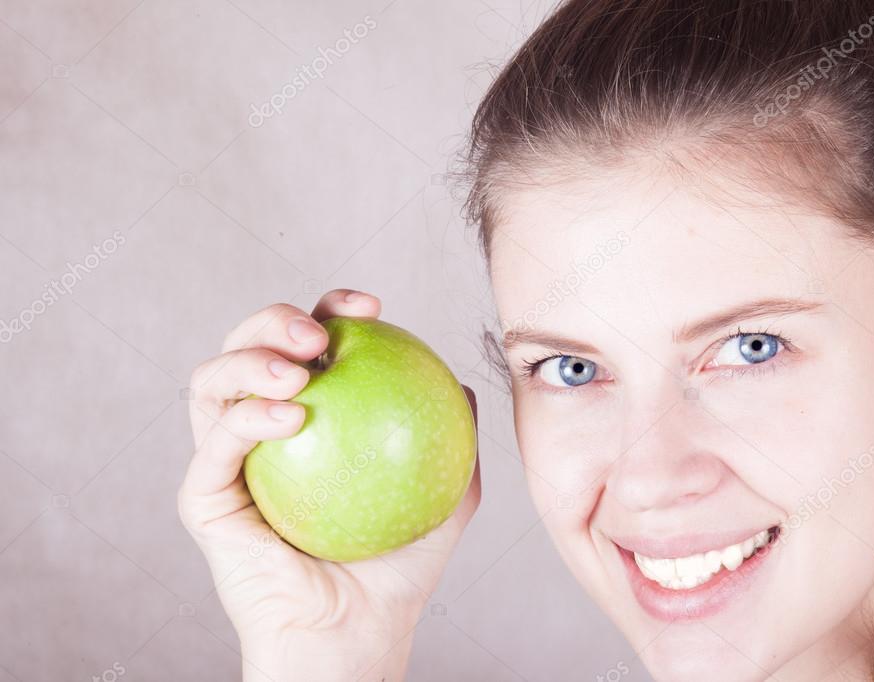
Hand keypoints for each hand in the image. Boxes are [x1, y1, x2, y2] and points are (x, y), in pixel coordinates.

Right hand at [177, 290, 480, 680]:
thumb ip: (454, 440)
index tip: (372, 307)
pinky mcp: (204, 499)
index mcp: (310, 418)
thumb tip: (461, 382)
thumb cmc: (398, 572)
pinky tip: (290, 415)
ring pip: (211, 382)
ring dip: (249, 359)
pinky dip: (247, 418)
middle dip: (272, 320)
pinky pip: (214, 446)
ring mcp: (227, 461)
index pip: (307, 346)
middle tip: (319, 334)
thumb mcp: (447, 497)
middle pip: (245, 347)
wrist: (359, 633)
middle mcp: (260, 429)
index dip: (330, 309)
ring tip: (298, 374)